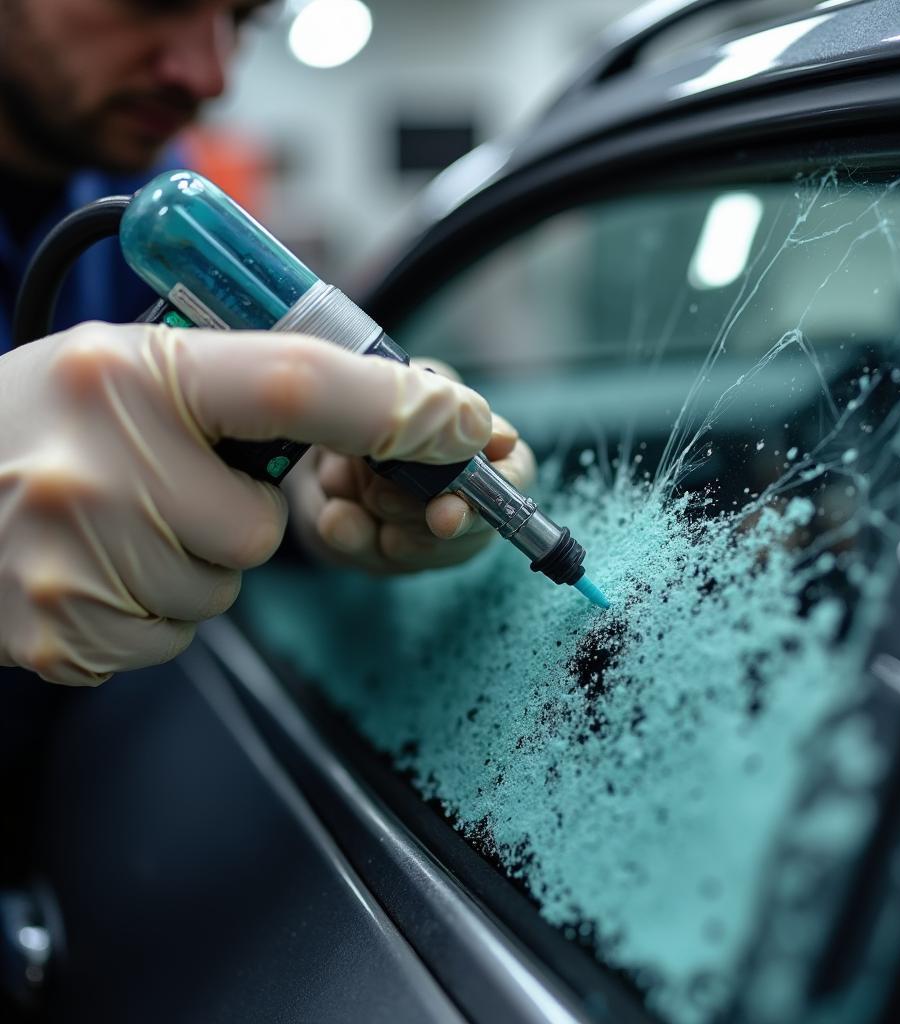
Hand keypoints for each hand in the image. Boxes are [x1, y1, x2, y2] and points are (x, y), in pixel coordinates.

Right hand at [0, 322, 491, 683]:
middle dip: (233, 517)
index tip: (455, 422)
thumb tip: (379, 411)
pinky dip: (147, 611)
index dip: (391, 409)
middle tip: (158, 486)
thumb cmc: (31, 423)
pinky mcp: (63, 633)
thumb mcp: (122, 367)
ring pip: (220, 589)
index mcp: (126, 375)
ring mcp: (76, 561)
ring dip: (187, 565)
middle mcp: (97, 466)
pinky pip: (172, 636)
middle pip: (261, 528)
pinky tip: (90, 569)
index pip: (295, 385)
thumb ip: (239, 385)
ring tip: (110, 525)